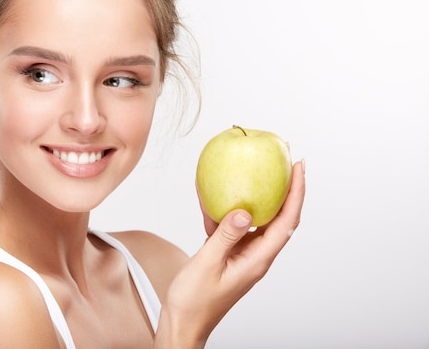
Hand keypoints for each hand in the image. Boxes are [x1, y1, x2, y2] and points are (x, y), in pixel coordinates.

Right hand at [156, 160, 304, 347]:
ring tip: (255, 171)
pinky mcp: (229, 254)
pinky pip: (232, 226)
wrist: (184, 322)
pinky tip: (212, 197)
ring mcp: (243, 254)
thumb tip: (244, 210)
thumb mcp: (208, 264)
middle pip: (279, 217)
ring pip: (256, 219)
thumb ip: (225, 236)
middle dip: (286, 188)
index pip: (286, 221)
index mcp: (257, 260)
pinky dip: (226, 209)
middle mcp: (255, 255)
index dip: (296, 192)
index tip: (298, 166)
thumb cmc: (195, 302)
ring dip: (257, 196)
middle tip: (285, 160)